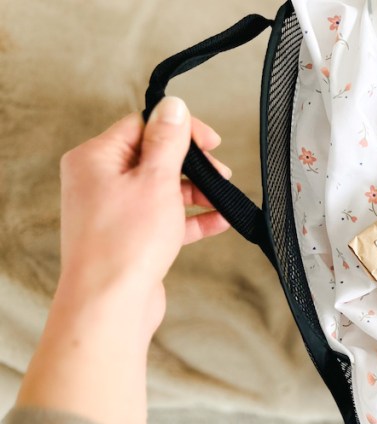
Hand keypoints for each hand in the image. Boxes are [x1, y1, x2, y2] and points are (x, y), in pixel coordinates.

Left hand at [58, 96, 230, 335]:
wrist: (109, 303)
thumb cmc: (124, 245)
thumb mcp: (156, 180)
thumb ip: (168, 141)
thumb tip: (172, 107)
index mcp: (94, 159)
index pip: (141, 126)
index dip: (179, 130)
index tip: (209, 141)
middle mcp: (97, 182)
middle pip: (152, 157)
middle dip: (191, 164)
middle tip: (219, 171)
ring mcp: (112, 212)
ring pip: (160, 190)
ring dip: (195, 192)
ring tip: (223, 198)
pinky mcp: (128, 239)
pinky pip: (163, 219)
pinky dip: (190, 218)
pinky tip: (218, 221)